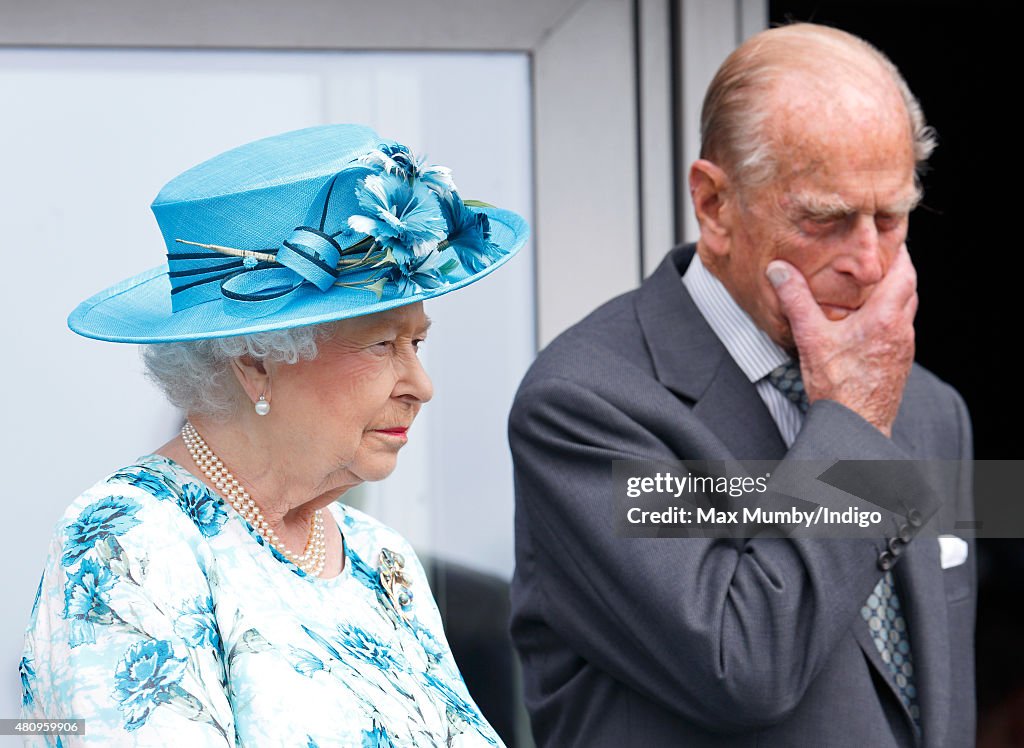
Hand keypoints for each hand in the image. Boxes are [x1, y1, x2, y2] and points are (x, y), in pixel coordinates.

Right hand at [766, 245, 916, 436]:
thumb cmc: (838, 386)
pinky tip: (866, 322)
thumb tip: (779, 271)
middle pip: (909, 288)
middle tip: (875, 257)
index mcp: (885, 317)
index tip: (886, 237)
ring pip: (905, 310)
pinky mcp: (898, 363)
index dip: (898, 251)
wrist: (857, 425)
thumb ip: (796, 300)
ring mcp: (903, 348)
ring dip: (893, 294)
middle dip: (896, 269)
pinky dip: (888, 317)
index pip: (904, 271)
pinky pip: (899, 330)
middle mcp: (901, 330)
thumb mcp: (811, 338)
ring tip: (869, 286)